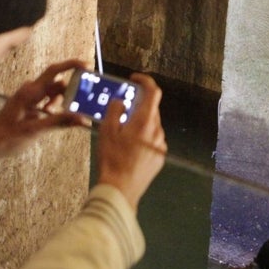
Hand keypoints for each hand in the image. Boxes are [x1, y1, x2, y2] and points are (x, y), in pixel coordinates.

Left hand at [0, 58, 89, 163]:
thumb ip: (60, 122)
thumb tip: (82, 119)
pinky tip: (57, 119)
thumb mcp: (36, 130)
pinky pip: (47, 101)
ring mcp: (29, 98)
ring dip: (62, 103)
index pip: (54, 71)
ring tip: (66, 116)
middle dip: (70, 92)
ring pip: (53, 93)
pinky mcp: (29, 106)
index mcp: (30, 92)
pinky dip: (55, 108)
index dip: (72, 66)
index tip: (87, 67)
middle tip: (83, 102)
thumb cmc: (7, 137)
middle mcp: (30, 91)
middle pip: (57, 84)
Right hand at [96, 73, 166, 210]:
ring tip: (121, 133)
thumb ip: (115, 110)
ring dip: (139, 123)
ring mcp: (160, 145)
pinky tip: (128, 148)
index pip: (153, 92)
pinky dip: (142, 137)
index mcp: (145, 121)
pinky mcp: (160, 158)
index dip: (145, 81)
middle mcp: (157, 131)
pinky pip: (152, 140)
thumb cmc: (112, 159)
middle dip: (137, 106)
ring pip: (151, 126)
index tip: (134, 79)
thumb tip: (121, 101)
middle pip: (151, 110)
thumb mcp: (107, 131)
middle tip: (121, 110)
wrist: (120, 190)